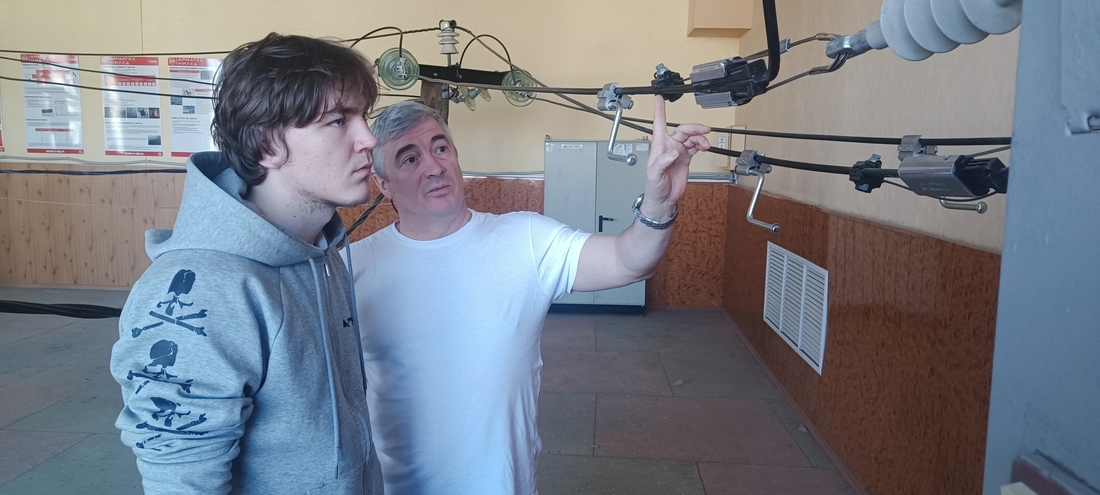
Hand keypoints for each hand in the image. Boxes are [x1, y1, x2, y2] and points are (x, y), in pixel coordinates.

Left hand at [642, 95, 710, 218]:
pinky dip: (701, 144)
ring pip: (691, 137)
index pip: (658, 124)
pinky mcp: (685, 159)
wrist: (663, 199)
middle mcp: (668, 146)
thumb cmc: (654, 187)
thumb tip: (674, 151)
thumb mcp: (654, 174)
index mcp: (659, 146)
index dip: (659, 110)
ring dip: (699, 138)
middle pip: (683, 130)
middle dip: (694, 128)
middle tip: (704, 130)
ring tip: (705, 144)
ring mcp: (678, 152)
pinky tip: (704, 147)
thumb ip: (663, 161)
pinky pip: (695, 147)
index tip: (659, 98)